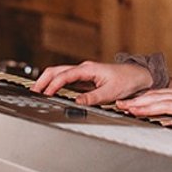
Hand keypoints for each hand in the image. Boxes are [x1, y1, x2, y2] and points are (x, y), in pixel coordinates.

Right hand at [30, 59, 153, 104]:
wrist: (139, 76)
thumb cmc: (127, 81)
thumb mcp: (110, 93)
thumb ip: (92, 98)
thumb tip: (76, 103)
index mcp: (88, 69)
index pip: (65, 75)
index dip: (53, 85)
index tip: (45, 95)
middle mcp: (83, 69)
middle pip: (56, 71)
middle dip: (43, 80)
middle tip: (33, 92)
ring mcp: (84, 73)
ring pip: (60, 74)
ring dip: (48, 82)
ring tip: (38, 93)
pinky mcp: (85, 79)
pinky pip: (66, 80)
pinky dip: (56, 84)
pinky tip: (52, 92)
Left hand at [114, 85, 171, 134]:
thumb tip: (166, 118)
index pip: (158, 95)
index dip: (140, 98)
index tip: (124, 102)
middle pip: (157, 97)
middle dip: (137, 102)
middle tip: (120, 105)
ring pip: (166, 104)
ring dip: (147, 107)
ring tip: (132, 110)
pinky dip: (170, 122)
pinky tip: (159, 125)